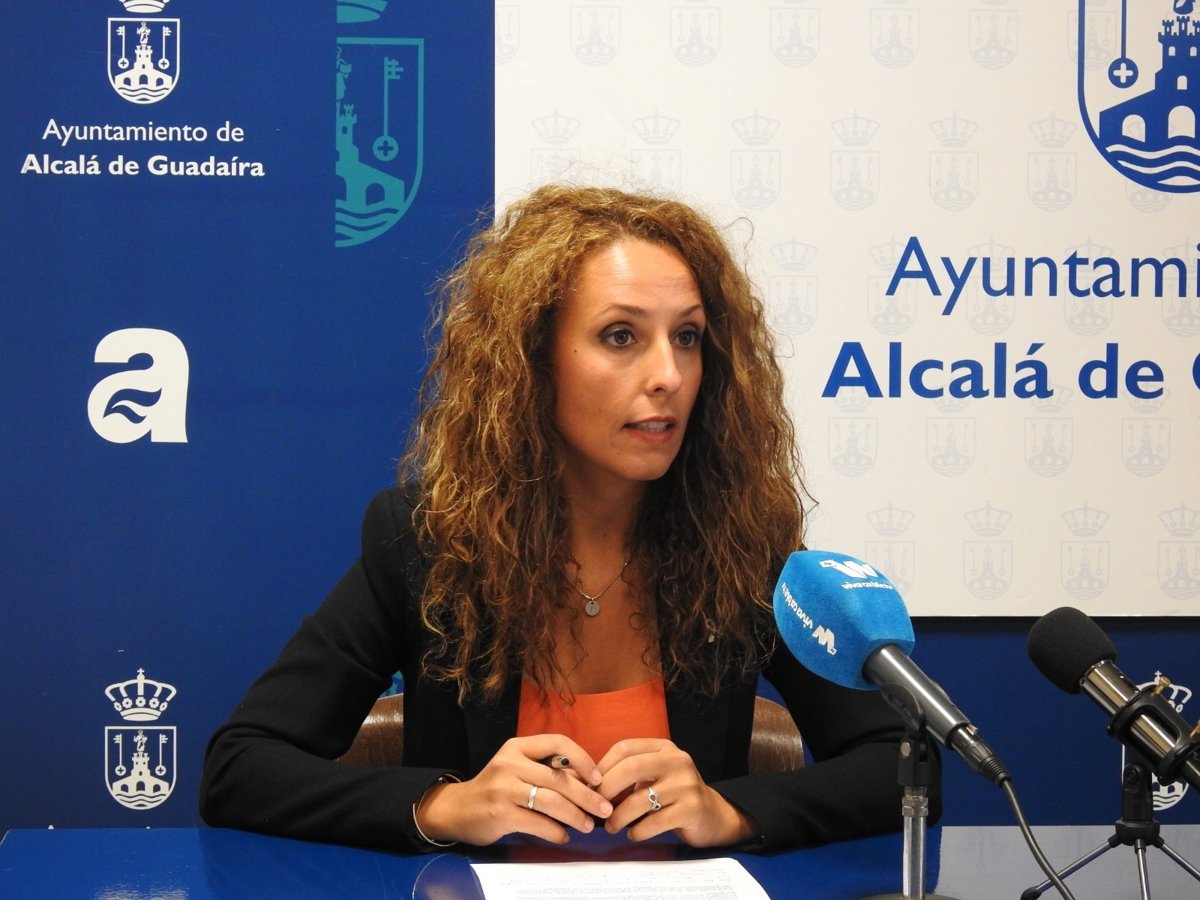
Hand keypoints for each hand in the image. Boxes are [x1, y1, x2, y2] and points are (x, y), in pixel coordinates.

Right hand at [415, 735, 612, 845]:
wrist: (458, 809)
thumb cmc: (496, 788)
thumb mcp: (517, 768)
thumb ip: (545, 769)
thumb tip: (588, 783)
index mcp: (517, 747)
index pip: (557, 742)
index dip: (582, 759)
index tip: (598, 778)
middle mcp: (510, 763)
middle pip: (558, 778)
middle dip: (587, 796)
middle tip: (605, 808)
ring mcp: (504, 789)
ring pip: (551, 801)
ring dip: (576, 816)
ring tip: (589, 825)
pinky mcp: (501, 814)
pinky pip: (538, 823)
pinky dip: (556, 832)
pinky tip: (564, 836)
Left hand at [596, 739, 759, 847]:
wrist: (713, 815)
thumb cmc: (675, 795)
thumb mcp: (656, 775)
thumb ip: (630, 773)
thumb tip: (589, 783)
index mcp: (664, 748)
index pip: (625, 748)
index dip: (602, 766)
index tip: (590, 785)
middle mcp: (677, 761)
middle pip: (631, 768)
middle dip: (607, 789)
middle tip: (596, 806)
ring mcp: (686, 784)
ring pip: (640, 799)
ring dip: (619, 816)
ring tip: (611, 827)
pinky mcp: (691, 809)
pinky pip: (655, 822)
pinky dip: (638, 831)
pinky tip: (633, 834)